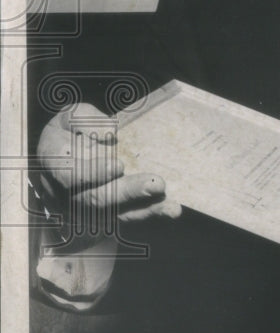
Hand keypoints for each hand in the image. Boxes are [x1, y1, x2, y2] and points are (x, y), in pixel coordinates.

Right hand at [37, 103, 181, 231]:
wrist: (69, 149)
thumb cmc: (73, 130)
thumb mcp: (73, 116)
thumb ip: (86, 120)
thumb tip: (109, 131)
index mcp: (55, 165)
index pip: (69, 175)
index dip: (92, 173)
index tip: (118, 165)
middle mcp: (68, 193)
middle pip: (96, 199)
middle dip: (128, 193)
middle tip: (155, 184)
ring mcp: (87, 207)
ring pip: (114, 215)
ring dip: (145, 210)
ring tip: (170, 206)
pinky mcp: (107, 213)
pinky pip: (128, 217)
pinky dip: (150, 213)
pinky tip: (171, 209)